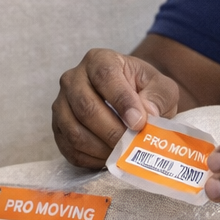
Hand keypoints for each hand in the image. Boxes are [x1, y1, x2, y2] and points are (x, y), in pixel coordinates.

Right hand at [53, 48, 180, 167]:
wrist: (129, 99)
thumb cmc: (144, 91)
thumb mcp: (162, 87)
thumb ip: (158, 97)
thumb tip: (148, 114)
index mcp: (99, 60)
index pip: (105, 76)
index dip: (122, 101)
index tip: (139, 123)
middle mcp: (73, 78)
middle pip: (85, 107)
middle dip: (112, 131)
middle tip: (131, 145)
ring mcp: (61, 104)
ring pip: (74, 131)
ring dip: (101, 148)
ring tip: (122, 154)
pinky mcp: (57, 128)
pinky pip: (69, 148)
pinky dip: (90, 159)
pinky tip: (109, 158)